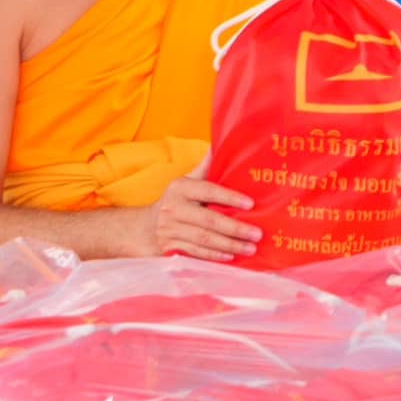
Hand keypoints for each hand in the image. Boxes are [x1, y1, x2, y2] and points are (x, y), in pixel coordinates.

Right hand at [130, 157, 260, 261]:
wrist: (143, 229)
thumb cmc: (175, 201)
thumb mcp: (186, 182)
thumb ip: (205, 167)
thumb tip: (220, 144)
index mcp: (181, 189)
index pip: (208, 191)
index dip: (230, 197)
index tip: (251, 204)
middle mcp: (173, 209)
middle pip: (209, 220)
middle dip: (235, 228)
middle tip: (257, 234)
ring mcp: (170, 230)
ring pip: (204, 239)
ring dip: (229, 245)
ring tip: (250, 247)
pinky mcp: (170, 248)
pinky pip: (196, 253)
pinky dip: (214, 256)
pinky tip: (231, 256)